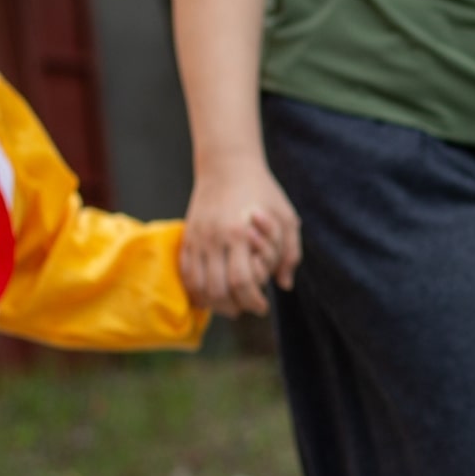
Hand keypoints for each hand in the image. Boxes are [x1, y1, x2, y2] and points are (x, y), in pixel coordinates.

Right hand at [180, 156, 301, 315]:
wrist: (227, 166)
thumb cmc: (263, 191)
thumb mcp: (286, 218)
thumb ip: (290, 253)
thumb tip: (285, 285)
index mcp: (240, 233)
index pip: (242, 281)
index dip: (253, 301)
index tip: (263, 307)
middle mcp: (215, 238)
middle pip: (217, 289)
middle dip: (234, 307)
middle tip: (247, 309)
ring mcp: (198, 237)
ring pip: (197, 284)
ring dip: (213, 303)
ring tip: (229, 307)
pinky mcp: (187, 236)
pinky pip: (184, 271)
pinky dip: (195, 289)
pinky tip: (210, 296)